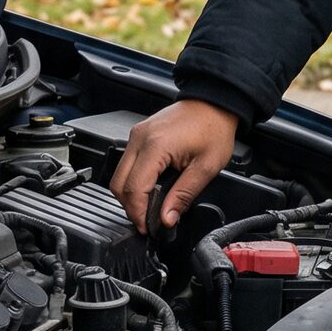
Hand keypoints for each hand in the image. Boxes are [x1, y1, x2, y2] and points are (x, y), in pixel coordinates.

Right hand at [112, 99, 239, 233]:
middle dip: (130, 208)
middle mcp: (139, 138)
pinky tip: (149, 189)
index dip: (138, 213)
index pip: (134, 189)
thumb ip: (184, 195)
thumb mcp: (207, 167)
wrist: (214, 102)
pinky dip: (132, 180)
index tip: (147, 228)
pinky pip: (126, 164)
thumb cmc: (214, 128)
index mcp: (156, 146)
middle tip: (146, 222)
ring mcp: (136, 135)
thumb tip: (167, 219)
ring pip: (118, 175)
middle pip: (118, 184)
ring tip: (148, 208)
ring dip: (129, 195)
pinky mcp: (138, 135)